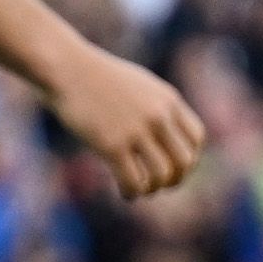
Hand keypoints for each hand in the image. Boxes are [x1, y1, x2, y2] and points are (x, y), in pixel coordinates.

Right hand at [47, 48, 207, 196]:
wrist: (66, 69)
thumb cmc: (97, 77)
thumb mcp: (137, 84)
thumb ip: (156, 106)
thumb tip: (164, 138)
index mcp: (168, 99)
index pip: (196, 138)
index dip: (188, 157)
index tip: (172, 165)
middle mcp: (158, 115)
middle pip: (184, 161)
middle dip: (175, 179)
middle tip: (159, 184)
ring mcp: (136, 130)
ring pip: (161, 175)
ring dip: (152, 188)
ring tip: (139, 187)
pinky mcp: (113, 144)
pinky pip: (133, 181)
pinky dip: (132, 193)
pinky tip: (124, 192)